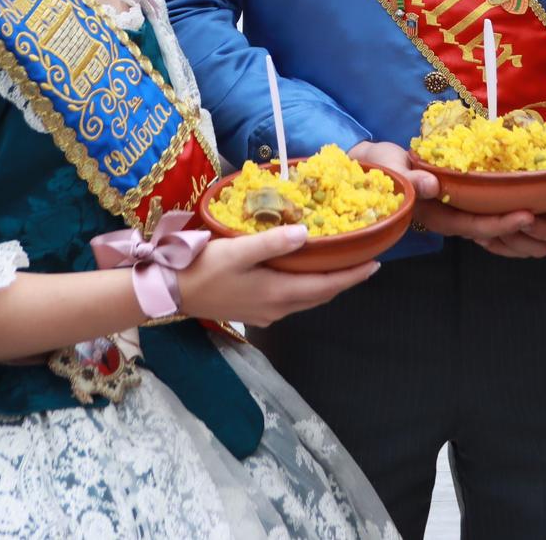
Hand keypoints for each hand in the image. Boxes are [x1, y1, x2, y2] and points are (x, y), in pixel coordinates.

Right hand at [177, 225, 377, 327]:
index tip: (376, 263)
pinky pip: (291, 301)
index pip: (327, 285)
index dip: (353, 275)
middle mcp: (277, 308)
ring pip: (306, 300)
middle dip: (345, 280)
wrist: (169, 293)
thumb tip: (307, 232)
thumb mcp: (237, 250)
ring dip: (325, 285)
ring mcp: (265, 313)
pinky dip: (306, 288)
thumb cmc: (202, 268)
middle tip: (364, 263)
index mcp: (278, 292)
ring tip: (340, 266)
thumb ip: (273, 241)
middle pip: (320, 295)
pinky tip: (303, 275)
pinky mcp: (253, 311)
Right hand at [348, 140, 535, 243]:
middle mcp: (452, 218)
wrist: (370, 168)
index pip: (475, 225)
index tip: (528, 213)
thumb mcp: (390, 169)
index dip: (502, 223)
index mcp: (437, 215)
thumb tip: (432, 186)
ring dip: (529, 217)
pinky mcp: (465, 200)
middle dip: (527, 224)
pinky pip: (495, 208)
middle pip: (495, 228)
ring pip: (499, 221)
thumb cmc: (378, 168)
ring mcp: (460, 210)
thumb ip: (410, 178)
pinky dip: (517, 205)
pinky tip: (541, 196)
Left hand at [473, 173, 545, 259]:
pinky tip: (478, 236)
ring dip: (502, 243)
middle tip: (499, 223)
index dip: (545, 229)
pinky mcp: (524, 238)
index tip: (527, 216)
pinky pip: (508, 249)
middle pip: (539, 248)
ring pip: (521, 250)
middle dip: (518, 238)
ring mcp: (540, 239)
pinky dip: (493, 245)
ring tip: (482, 230)